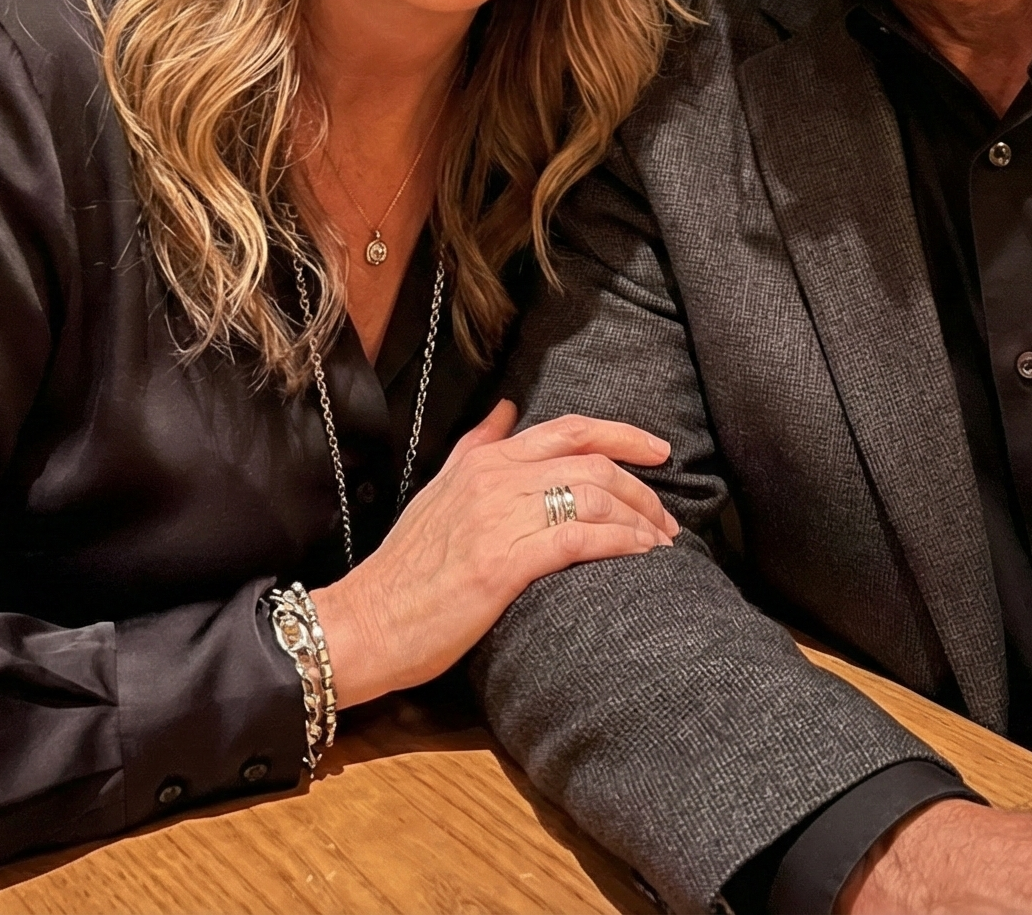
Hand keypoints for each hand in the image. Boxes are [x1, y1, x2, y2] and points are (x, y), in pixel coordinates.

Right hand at [312, 400, 675, 707]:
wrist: (365, 623)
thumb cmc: (406, 568)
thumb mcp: (439, 491)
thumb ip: (477, 447)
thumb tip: (507, 408)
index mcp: (483, 460)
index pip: (569, 429)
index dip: (623, 434)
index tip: (659, 451)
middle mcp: (495, 478)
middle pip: (591, 461)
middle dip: (641, 486)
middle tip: (666, 517)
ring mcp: (499, 518)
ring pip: (591, 495)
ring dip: (637, 517)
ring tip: (659, 542)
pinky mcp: (502, 563)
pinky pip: (578, 538)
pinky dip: (618, 542)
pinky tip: (639, 554)